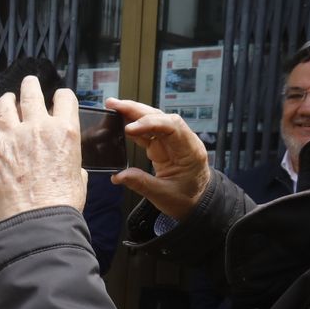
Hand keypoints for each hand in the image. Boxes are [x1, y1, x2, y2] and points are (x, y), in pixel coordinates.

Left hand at [0, 77, 86, 220]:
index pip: (64, 99)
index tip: (59, 101)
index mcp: (64, 132)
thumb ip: (72, 163)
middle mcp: (37, 128)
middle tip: (30, 85)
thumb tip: (70, 166)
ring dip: (6, 100)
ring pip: (5, 106)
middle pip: (32, 93)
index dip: (61, 98)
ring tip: (7, 100)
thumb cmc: (60, 204)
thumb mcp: (78, 178)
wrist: (39, 221)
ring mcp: (12, 138)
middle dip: (31, 86)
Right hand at [104, 98, 210, 221]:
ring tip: (113, 107)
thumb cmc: (186, 199)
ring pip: (152, 120)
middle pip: (160, 117)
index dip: (149, 123)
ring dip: (133, 113)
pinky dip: (134, 126)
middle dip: (137, 110)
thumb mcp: (164, 196)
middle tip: (114, 105)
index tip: (129, 129)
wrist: (197, 203)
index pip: (171, 126)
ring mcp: (171, 142)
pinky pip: (147, 132)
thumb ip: (141, 184)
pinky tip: (120, 121)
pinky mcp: (161, 146)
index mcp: (189, 151)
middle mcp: (181, 141)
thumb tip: (118, 176)